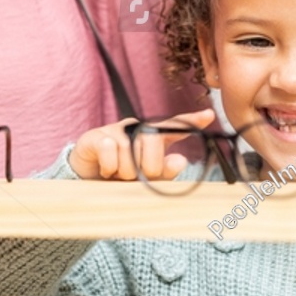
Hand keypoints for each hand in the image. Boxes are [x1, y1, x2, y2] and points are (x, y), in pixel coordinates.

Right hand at [69, 109, 214, 181]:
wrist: (86, 179)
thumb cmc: (120, 176)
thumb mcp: (144, 178)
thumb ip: (164, 172)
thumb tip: (181, 161)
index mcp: (152, 137)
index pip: (174, 126)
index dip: (191, 121)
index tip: (209, 116)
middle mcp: (136, 128)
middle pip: (153, 143)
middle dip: (147, 168)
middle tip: (135, 176)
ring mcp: (117, 130)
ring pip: (131, 153)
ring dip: (125, 173)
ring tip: (117, 174)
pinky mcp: (97, 136)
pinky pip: (111, 151)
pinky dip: (110, 168)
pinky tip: (105, 171)